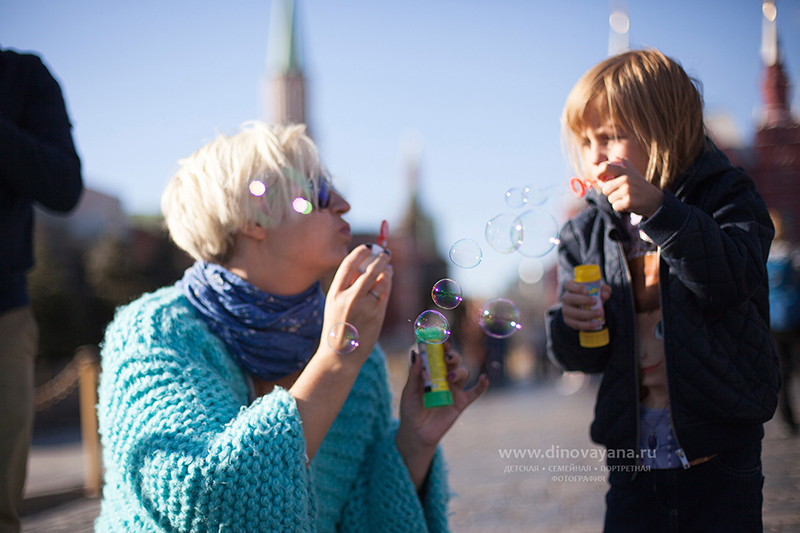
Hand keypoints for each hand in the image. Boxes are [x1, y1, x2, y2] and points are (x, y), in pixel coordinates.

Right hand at [322, 244, 392, 358]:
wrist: (341, 356)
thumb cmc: (339, 328)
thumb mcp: (335, 305)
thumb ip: (348, 287)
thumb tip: (365, 266)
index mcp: (335, 294)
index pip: (348, 265)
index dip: (359, 253)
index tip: (368, 247)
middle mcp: (350, 298)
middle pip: (369, 270)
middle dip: (379, 257)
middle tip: (385, 252)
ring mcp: (365, 307)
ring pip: (381, 281)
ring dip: (386, 271)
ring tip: (388, 267)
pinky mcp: (377, 315)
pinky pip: (385, 293)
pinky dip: (388, 284)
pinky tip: (387, 280)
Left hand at [395, 342, 487, 489]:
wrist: (416, 433)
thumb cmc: (410, 410)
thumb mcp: (409, 391)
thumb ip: (414, 374)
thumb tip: (415, 353)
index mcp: (432, 372)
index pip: (439, 354)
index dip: (442, 345)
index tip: (440, 339)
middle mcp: (445, 378)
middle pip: (454, 360)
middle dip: (453, 355)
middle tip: (447, 356)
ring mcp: (454, 390)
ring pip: (463, 373)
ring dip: (459, 371)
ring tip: (448, 378)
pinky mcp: (461, 403)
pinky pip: (475, 392)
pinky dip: (482, 385)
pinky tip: (483, 378)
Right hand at [560, 279, 611, 331]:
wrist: (588, 310)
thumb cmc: (593, 296)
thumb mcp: (600, 291)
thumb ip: (605, 290)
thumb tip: (605, 295)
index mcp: (570, 288)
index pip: (568, 285)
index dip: (576, 288)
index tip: (586, 291)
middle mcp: (566, 298)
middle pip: (570, 298)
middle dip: (583, 300)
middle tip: (595, 302)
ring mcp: (566, 310)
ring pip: (572, 312)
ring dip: (586, 314)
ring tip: (599, 314)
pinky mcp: (568, 320)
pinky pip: (575, 323)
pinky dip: (585, 325)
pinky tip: (594, 324)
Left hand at [598, 160, 663, 217]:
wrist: (655, 200)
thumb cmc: (639, 186)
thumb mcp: (632, 171)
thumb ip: (620, 164)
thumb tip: (606, 161)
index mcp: (625, 170)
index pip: (604, 167)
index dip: (598, 173)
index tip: (599, 179)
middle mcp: (626, 178)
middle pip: (605, 188)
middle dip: (610, 193)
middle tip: (622, 192)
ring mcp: (628, 190)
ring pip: (610, 198)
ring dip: (616, 200)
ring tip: (627, 197)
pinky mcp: (629, 201)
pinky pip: (615, 206)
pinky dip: (620, 207)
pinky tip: (629, 204)